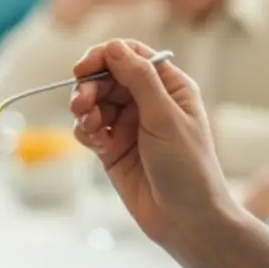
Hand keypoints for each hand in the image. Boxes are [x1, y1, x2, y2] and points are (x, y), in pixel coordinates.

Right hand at [69, 38, 233, 250]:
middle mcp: (148, 102)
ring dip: (84, 109)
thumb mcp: (165, 117)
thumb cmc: (188, 168)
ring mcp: (129, 126)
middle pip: (106, 77)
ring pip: (94, 102)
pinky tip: (93, 141)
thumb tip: (113, 47)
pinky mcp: (113, 149)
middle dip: (90, 87)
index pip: (130, 55)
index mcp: (169, 87)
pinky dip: (85, 130)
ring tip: (88, 125)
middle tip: (81, 105)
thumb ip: (139, 79)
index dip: (104, 56)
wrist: (186, 220)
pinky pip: (90, 129)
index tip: (82, 69)